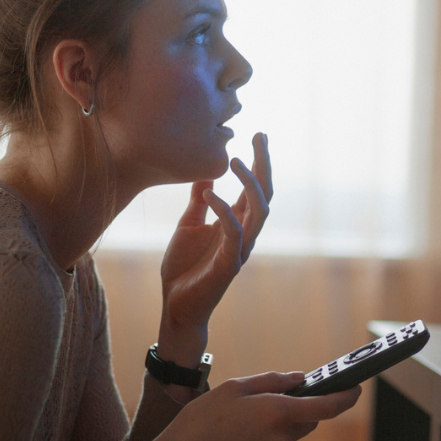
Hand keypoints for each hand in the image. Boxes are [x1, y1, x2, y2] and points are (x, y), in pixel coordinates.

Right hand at [100, 372, 358, 440]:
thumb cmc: (203, 419)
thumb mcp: (234, 387)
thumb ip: (272, 381)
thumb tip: (300, 378)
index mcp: (278, 412)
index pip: (326, 407)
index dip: (346, 397)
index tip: (356, 388)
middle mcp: (282, 437)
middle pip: (305, 420)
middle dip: (297, 408)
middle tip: (268, 398)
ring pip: (287, 435)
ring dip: (275, 424)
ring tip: (240, 419)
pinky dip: (262, 440)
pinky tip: (236, 437)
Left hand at [157, 133, 272, 364]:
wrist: (176, 305)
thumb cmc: (184, 268)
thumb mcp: (188, 225)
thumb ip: (199, 202)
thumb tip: (206, 176)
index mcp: (236, 223)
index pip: (255, 187)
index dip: (259, 161)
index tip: (258, 134)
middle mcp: (244, 233)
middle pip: (265, 194)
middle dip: (264, 164)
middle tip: (259, 136)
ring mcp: (239, 249)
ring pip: (259, 211)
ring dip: (250, 184)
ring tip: (235, 160)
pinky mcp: (227, 265)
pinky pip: (233, 233)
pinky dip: (224, 211)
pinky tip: (209, 193)